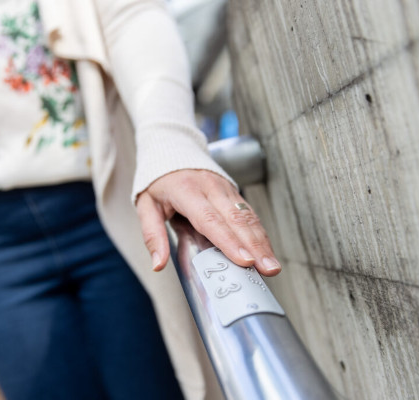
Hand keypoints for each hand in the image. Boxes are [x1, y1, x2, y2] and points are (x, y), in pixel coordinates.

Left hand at [136, 169, 280, 276]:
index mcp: (186, 190)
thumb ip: (152, 235)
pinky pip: (249, 213)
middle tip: (268, 269)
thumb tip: (158, 264)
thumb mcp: (146, 206)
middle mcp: (210, 187)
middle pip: (237, 219)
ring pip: (248, 216)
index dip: (229, 241)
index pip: (210, 219)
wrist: (171, 148)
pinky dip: (260, 233)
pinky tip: (267, 251)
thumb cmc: (158, 180)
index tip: (244, 260)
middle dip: (255, 247)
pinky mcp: (233, 192)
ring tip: (272, 266)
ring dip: (263, 242)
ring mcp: (225, 188)